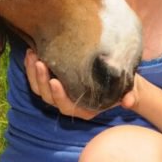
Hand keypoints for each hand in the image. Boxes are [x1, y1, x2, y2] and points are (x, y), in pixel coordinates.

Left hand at [24, 50, 142, 119]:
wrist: (117, 78)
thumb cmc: (122, 84)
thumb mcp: (129, 88)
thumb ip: (130, 95)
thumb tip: (129, 101)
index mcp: (84, 109)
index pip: (66, 106)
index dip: (59, 96)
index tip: (55, 80)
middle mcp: (69, 103)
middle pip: (48, 97)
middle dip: (41, 80)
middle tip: (39, 62)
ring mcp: (59, 93)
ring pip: (39, 88)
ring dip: (32, 72)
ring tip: (32, 53)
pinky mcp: (53, 82)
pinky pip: (37, 79)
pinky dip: (31, 67)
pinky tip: (31, 52)